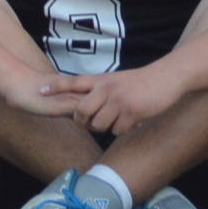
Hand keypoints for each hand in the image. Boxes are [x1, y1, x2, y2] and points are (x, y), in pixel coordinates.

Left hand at [39, 61, 184, 133]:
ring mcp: (118, 100)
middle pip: (81, 112)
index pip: (74, 82)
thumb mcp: (117, 80)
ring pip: (99, 125)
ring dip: (108, 127)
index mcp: (102, 79)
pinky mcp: (131, 111)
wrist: (167, 77)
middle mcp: (107, 88)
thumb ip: (101, 91)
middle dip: (84, 122)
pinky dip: (125, 129)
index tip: (40, 90)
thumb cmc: (141, 82)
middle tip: (94, 122)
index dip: (56, 87)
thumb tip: (86, 110)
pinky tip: (134, 120)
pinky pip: (118, 130)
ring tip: (121, 118)